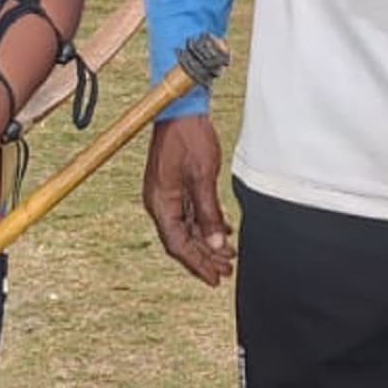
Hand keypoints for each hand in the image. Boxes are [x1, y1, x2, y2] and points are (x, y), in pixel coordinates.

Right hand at [143, 112, 233, 284]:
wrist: (181, 109)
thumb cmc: (189, 137)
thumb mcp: (203, 176)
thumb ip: (209, 212)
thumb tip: (217, 244)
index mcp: (161, 202)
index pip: (177, 244)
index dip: (197, 264)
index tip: (215, 278)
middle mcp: (159, 202)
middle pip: (181, 240)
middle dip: (204, 258)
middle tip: (226, 272)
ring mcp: (166, 194)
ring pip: (187, 229)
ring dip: (207, 243)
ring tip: (228, 257)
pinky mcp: (174, 186)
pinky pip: (189, 214)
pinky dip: (206, 225)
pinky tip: (223, 232)